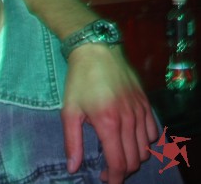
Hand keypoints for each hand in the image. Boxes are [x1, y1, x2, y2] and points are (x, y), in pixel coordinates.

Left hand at [62, 44, 157, 182]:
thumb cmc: (79, 80)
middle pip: (135, 160)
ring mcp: (140, 111)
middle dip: (123, 170)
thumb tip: (73, 167)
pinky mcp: (146, 104)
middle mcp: (129, 120)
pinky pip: (153, 132)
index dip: (114, 178)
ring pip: (146, 149)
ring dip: (134, 157)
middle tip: (108, 168)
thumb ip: (72, 141)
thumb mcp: (69, 110)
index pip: (119, 163)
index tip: (106, 179)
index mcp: (108, 123)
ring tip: (118, 153)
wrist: (96, 50)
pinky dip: (145, 142)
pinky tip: (130, 137)